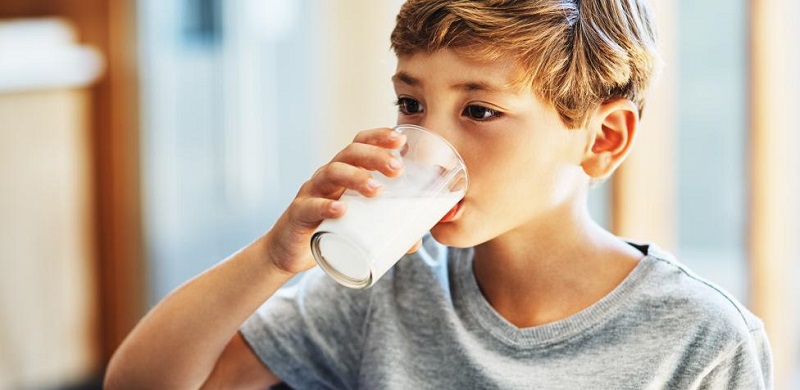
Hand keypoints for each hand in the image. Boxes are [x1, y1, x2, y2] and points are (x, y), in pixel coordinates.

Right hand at [264, 128, 406, 274]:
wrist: (289, 252)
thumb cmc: (328, 230)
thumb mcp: (358, 225)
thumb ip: (386, 230)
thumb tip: (416, 241)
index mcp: (344, 172)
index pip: (360, 144)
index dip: (379, 137)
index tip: (401, 140)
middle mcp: (327, 176)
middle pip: (350, 154)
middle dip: (375, 156)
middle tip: (397, 169)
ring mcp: (311, 193)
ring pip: (332, 173)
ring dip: (356, 177)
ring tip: (376, 190)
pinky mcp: (299, 215)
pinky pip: (310, 206)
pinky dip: (326, 206)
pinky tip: (341, 210)